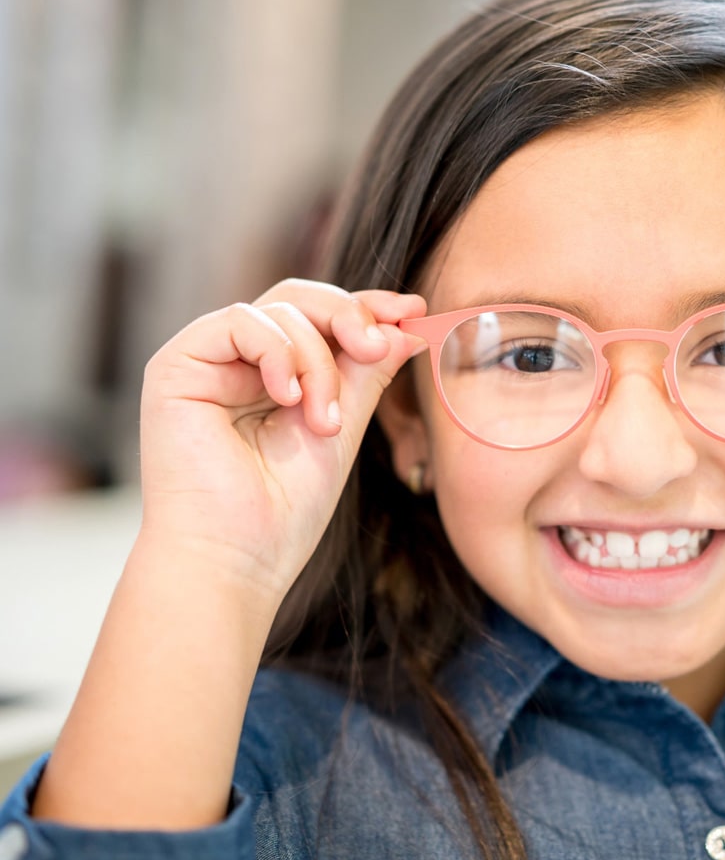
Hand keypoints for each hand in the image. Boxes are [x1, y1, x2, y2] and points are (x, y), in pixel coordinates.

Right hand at [135, 280, 425, 603]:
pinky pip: (239, 321)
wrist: (236, 560)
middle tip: (379, 346)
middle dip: (350, 316)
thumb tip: (410, 322)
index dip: (367, 307)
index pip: (321, 318)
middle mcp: (239, 362)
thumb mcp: (342, 425)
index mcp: (275, 375)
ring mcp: (207, 361)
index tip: (413, 309)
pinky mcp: (176, 366)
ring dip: (318, 362)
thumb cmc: (285, 509)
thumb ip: (369, 372)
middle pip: (300, 299)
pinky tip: (287, 398)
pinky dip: (278, 353)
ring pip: (279, 310)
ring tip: (325, 422)